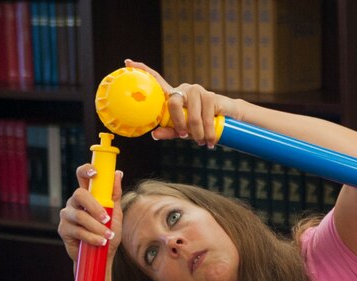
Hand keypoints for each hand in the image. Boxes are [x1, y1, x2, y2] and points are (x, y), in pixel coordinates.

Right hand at [57, 165, 123, 262]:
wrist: (103, 255)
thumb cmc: (108, 232)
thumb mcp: (116, 213)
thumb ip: (115, 194)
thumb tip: (118, 173)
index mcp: (88, 195)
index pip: (82, 176)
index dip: (86, 170)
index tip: (95, 173)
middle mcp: (75, 202)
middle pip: (79, 194)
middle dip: (94, 207)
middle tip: (106, 218)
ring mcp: (67, 215)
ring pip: (79, 216)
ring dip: (96, 227)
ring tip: (108, 235)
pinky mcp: (63, 229)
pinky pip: (77, 231)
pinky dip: (92, 237)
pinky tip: (100, 242)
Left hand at [123, 59, 241, 147]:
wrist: (229, 120)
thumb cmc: (203, 124)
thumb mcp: (185, 130)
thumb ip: (170, 131)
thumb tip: (154, 134)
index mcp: (175, 96)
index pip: (157, 81)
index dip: (143, 71)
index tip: (128, 62)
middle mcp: (184, 90)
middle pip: (173, 103)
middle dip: (179, 124)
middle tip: (185, 136)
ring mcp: (197, 91)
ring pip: (191, 114)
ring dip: (197, 132)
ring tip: (202, 142)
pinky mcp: (211, 95)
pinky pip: (205, 114)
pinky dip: (207, 130)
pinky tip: (210, 139)